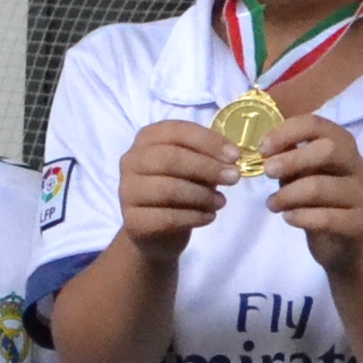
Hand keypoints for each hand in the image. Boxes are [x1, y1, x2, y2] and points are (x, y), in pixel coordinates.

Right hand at [115, 119, 231, 260]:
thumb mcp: (194, 168)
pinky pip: (167, 218)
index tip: (235, 155)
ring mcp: (127, 191)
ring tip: (221, 202)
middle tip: (234, 178)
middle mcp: (131, 161)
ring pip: (168, 189)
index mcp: (147, 139)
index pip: (176, 131)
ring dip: (202, 195)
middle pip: (170, 159)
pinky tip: (208, 217)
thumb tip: (232, 160)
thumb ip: (208, 159)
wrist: (154, 232)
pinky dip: (194, 217)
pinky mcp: (132, 220)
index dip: (208, 141)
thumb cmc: (179, 190)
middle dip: (207, 167)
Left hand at [261, 110, 362, 270]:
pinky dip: (301, 217)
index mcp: (341, 144)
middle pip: (327, 150)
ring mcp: (359, 194)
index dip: (286, 132)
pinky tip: (288, 218)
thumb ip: (288, 157)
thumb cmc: (317, 199)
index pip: (316, 125)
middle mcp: (355, 164)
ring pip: (320, 187)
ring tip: (271, 204)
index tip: (262, 149)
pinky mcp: (356, 222)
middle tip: (267, 172)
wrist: (341, 240)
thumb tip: (267, 148)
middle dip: (291, 160)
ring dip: (287, 195)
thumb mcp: (301, 173)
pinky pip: (326, 218)